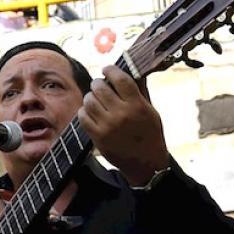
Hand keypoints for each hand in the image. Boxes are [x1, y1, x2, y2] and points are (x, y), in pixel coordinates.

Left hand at [77, 65, 169, 185]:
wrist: (146, 163)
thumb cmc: (150, 134)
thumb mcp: (151, 111)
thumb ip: (140, 90)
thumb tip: (134, 69)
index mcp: (137, 105)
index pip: (120, 79)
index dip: (110, 70)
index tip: (107, 69)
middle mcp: (122, 114)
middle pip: (100, 88)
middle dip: (98, 83)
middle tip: (99, 85)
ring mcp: (108, 126)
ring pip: (89, 100)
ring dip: (90, 96)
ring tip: (95, 99)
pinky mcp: (98, 137)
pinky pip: (83, 116)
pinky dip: (84, 111)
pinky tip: (90, 111)